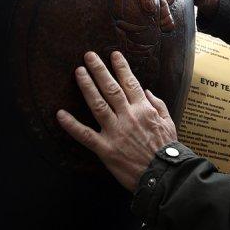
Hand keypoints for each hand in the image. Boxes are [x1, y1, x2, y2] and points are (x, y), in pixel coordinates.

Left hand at [56, 51, 176, 191]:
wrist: (164, 174)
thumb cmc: (167, 149)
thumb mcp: (169, 122)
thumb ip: (158, 104)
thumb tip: (146, 91)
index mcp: (143, 109)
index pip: (130, 82)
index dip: (121, 67)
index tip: (114, 54)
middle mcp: (128, 116)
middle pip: (111, 88)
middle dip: (99, 70)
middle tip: (89, 55)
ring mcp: (115, 132)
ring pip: (97, 104)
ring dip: (87, 86)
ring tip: (79, 71)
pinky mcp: (105, 149)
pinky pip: (85, 135)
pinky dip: (71, 125)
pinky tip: (60, 114)